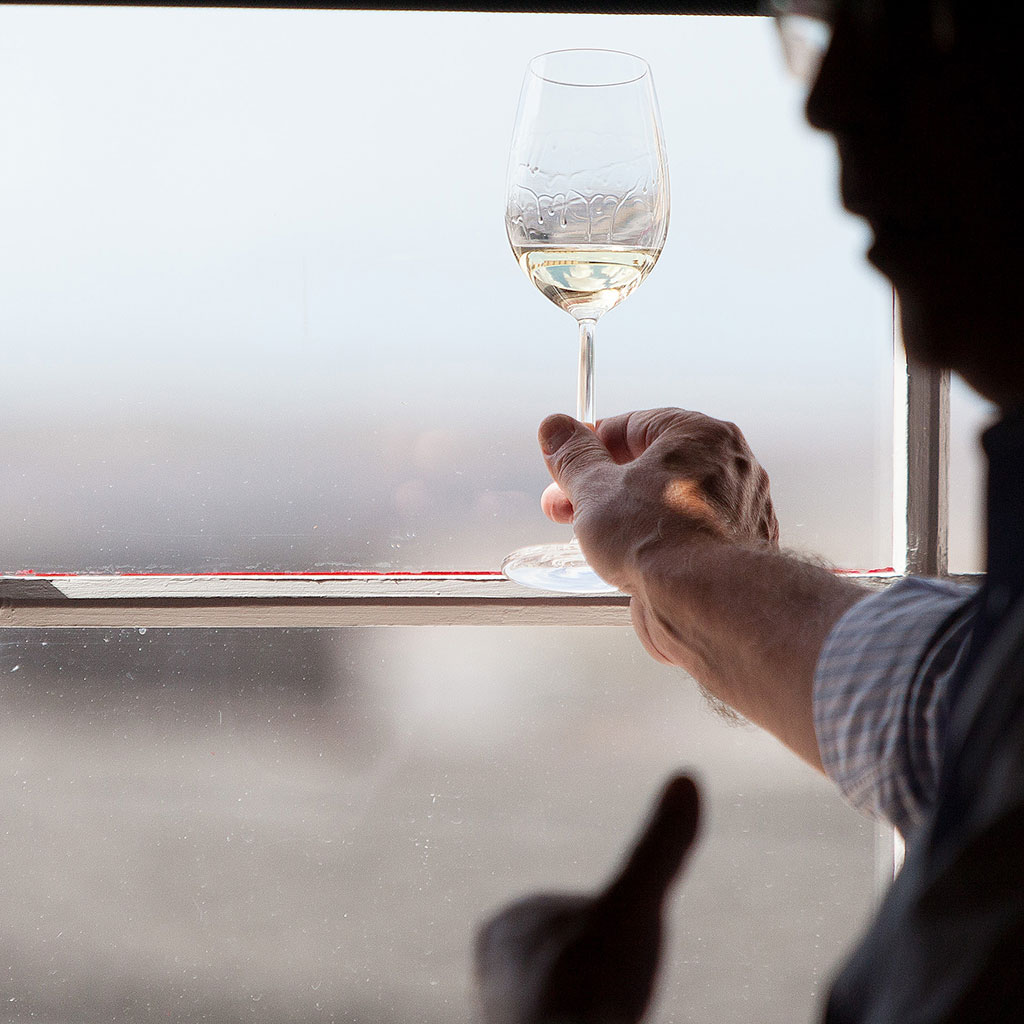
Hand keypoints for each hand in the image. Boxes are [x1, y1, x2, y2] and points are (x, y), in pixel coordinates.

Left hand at [474, 774, 700, 1023]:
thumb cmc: (595, 984)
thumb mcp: (636, 903)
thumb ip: (661, 847)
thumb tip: (688, 775)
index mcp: (502, 924)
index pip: (588, 923)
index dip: (616, 944)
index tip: (608, 968)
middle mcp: (488, 971)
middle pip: (581, 965)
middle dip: (602, 981)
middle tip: (601, 997)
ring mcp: (497, 1015)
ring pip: (575, 999)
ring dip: (592, 1006)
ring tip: (593, 1013)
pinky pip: (567, 1018)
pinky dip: (584, 1018)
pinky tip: (588, 1021)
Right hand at [539, 409, 777, 590]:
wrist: (702, 602)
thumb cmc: (660, 539)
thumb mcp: (594, 488)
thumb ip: (573, 457)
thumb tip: (557, 430)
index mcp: (700, 435)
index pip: (634, 425)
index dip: (592, 445)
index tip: (567, 461)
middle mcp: (728, 468)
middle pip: (651, 466)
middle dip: (601, 486)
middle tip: (568, 504)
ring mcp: (734, 512)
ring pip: (666, 504)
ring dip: (626, 516)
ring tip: (593, 537)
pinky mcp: (730, 552)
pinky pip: (683, 536)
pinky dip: (654, 543)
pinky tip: (628, 558)